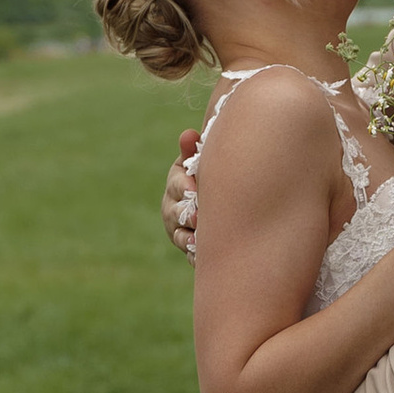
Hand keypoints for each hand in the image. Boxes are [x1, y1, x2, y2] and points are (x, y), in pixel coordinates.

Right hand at [162, 133, 201, 258]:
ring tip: (198, 241)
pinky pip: (192, 256)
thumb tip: (188, 134)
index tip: (194, 188)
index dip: (184, 186)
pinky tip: (205, 259)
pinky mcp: (190, 247)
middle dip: (186, 215)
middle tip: (198, 216)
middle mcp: (173, 208)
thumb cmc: (209, 174)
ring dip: (188, 239)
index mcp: (176, 184)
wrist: (220, 199)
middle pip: (175, 213)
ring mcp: (179, 229)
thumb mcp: (199, 162)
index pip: (176, 184)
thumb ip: (193, 151)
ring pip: (181, 236)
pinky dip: (197, 258)